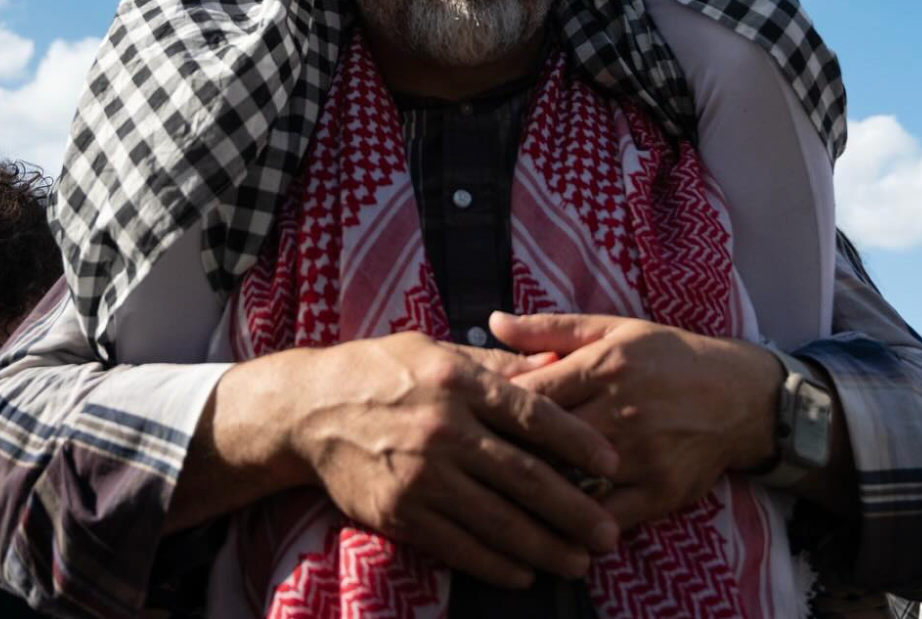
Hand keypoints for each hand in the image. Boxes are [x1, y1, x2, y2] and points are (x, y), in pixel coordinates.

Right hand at [285, 332, 620, 587]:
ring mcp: (422, 476)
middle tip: (609, 533)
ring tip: (579, 561)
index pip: (533, 414)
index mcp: (458, 383)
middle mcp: (444, 430)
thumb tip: (555, 365)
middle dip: (574, 509)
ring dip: (544, 546)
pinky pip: (459, 545)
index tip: (611, 464)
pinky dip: (496, 563)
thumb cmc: (381, 370)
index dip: (577, 442)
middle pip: (525, 476)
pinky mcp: (400, 513)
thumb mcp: (437, 351)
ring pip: (498, 520)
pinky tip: (524, 571)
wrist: (310, 411)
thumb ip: (497, 364)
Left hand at [491, 311, 779, 532]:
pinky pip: (605, 516)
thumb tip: (492, 320)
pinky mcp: (658, 491)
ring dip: (536, 490)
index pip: (531, 393)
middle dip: (507, 452)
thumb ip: (548, 329)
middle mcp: (619, 411)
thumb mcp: (611, 329)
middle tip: (477, 460)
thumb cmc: (666, 355)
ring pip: (570, 482)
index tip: (473, 418)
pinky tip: (551, 524)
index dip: (495, 409)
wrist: (737, 395)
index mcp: (603, 366)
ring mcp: (639, 456)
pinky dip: (576, 523)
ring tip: (503, 493)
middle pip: (544, 442)